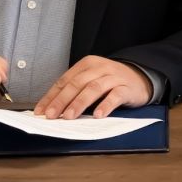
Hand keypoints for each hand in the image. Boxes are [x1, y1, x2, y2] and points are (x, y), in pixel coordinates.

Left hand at [33, 57, 152, 119]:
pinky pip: (115, 96)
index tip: (41, 110)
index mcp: (87, 64)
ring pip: (93, 88)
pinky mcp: (126, 88)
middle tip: (52, 115)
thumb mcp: (91, 80)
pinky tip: (98, 115)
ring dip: (79, 103)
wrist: (140, 77)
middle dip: (62, 100)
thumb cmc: (110, 82)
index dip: (51, 96)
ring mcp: (113, 77)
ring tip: (69, 117)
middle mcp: (99, 68)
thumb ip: (75, 90)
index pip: (65, 80)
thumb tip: (53, 109)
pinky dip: (105, 105)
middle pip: (77, 83)